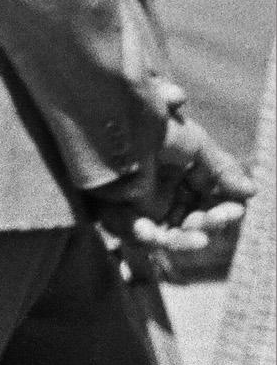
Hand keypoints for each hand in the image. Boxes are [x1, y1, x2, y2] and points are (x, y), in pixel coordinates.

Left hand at [99, 116, 252, 257]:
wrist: (112, 123)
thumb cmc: (153, 127)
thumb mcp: (195, 144)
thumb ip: (222, 169)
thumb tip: (252, 192)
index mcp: (189, 183)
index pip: (215, 208)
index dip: (225, 213)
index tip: (232, 211)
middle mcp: (169, 199)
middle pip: (194, 227)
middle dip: (207, 228)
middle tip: (211, 221)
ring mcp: (145, 209)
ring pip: (169, 237)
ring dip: (182, 240)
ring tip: (193, 237)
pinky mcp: (120, 214)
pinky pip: (135, 234)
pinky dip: (146, 237)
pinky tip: (149, 230)